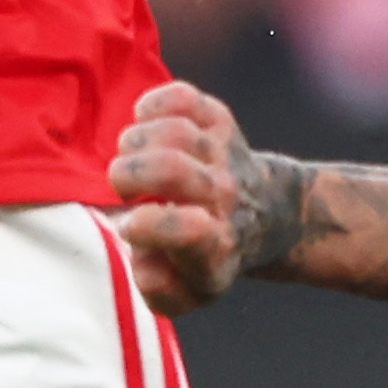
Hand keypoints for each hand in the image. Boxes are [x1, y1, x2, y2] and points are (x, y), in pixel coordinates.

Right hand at [106, 77, 281, 313]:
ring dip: (135, 142)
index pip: (190, 230)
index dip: (150, 226)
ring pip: (174, 131)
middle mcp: (225, 196)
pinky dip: (153, 105)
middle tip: (124, 187)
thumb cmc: (205, 254)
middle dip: (130, 174)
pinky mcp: (219, 120)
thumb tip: (140, 256)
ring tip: (132, 157)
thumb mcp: (189, 290)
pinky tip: (146, 126)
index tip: (130, 225)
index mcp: (216, 243)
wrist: (263, 213)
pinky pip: (183, 97)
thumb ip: (160, 289)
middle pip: (171, 167)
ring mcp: (223, 154)